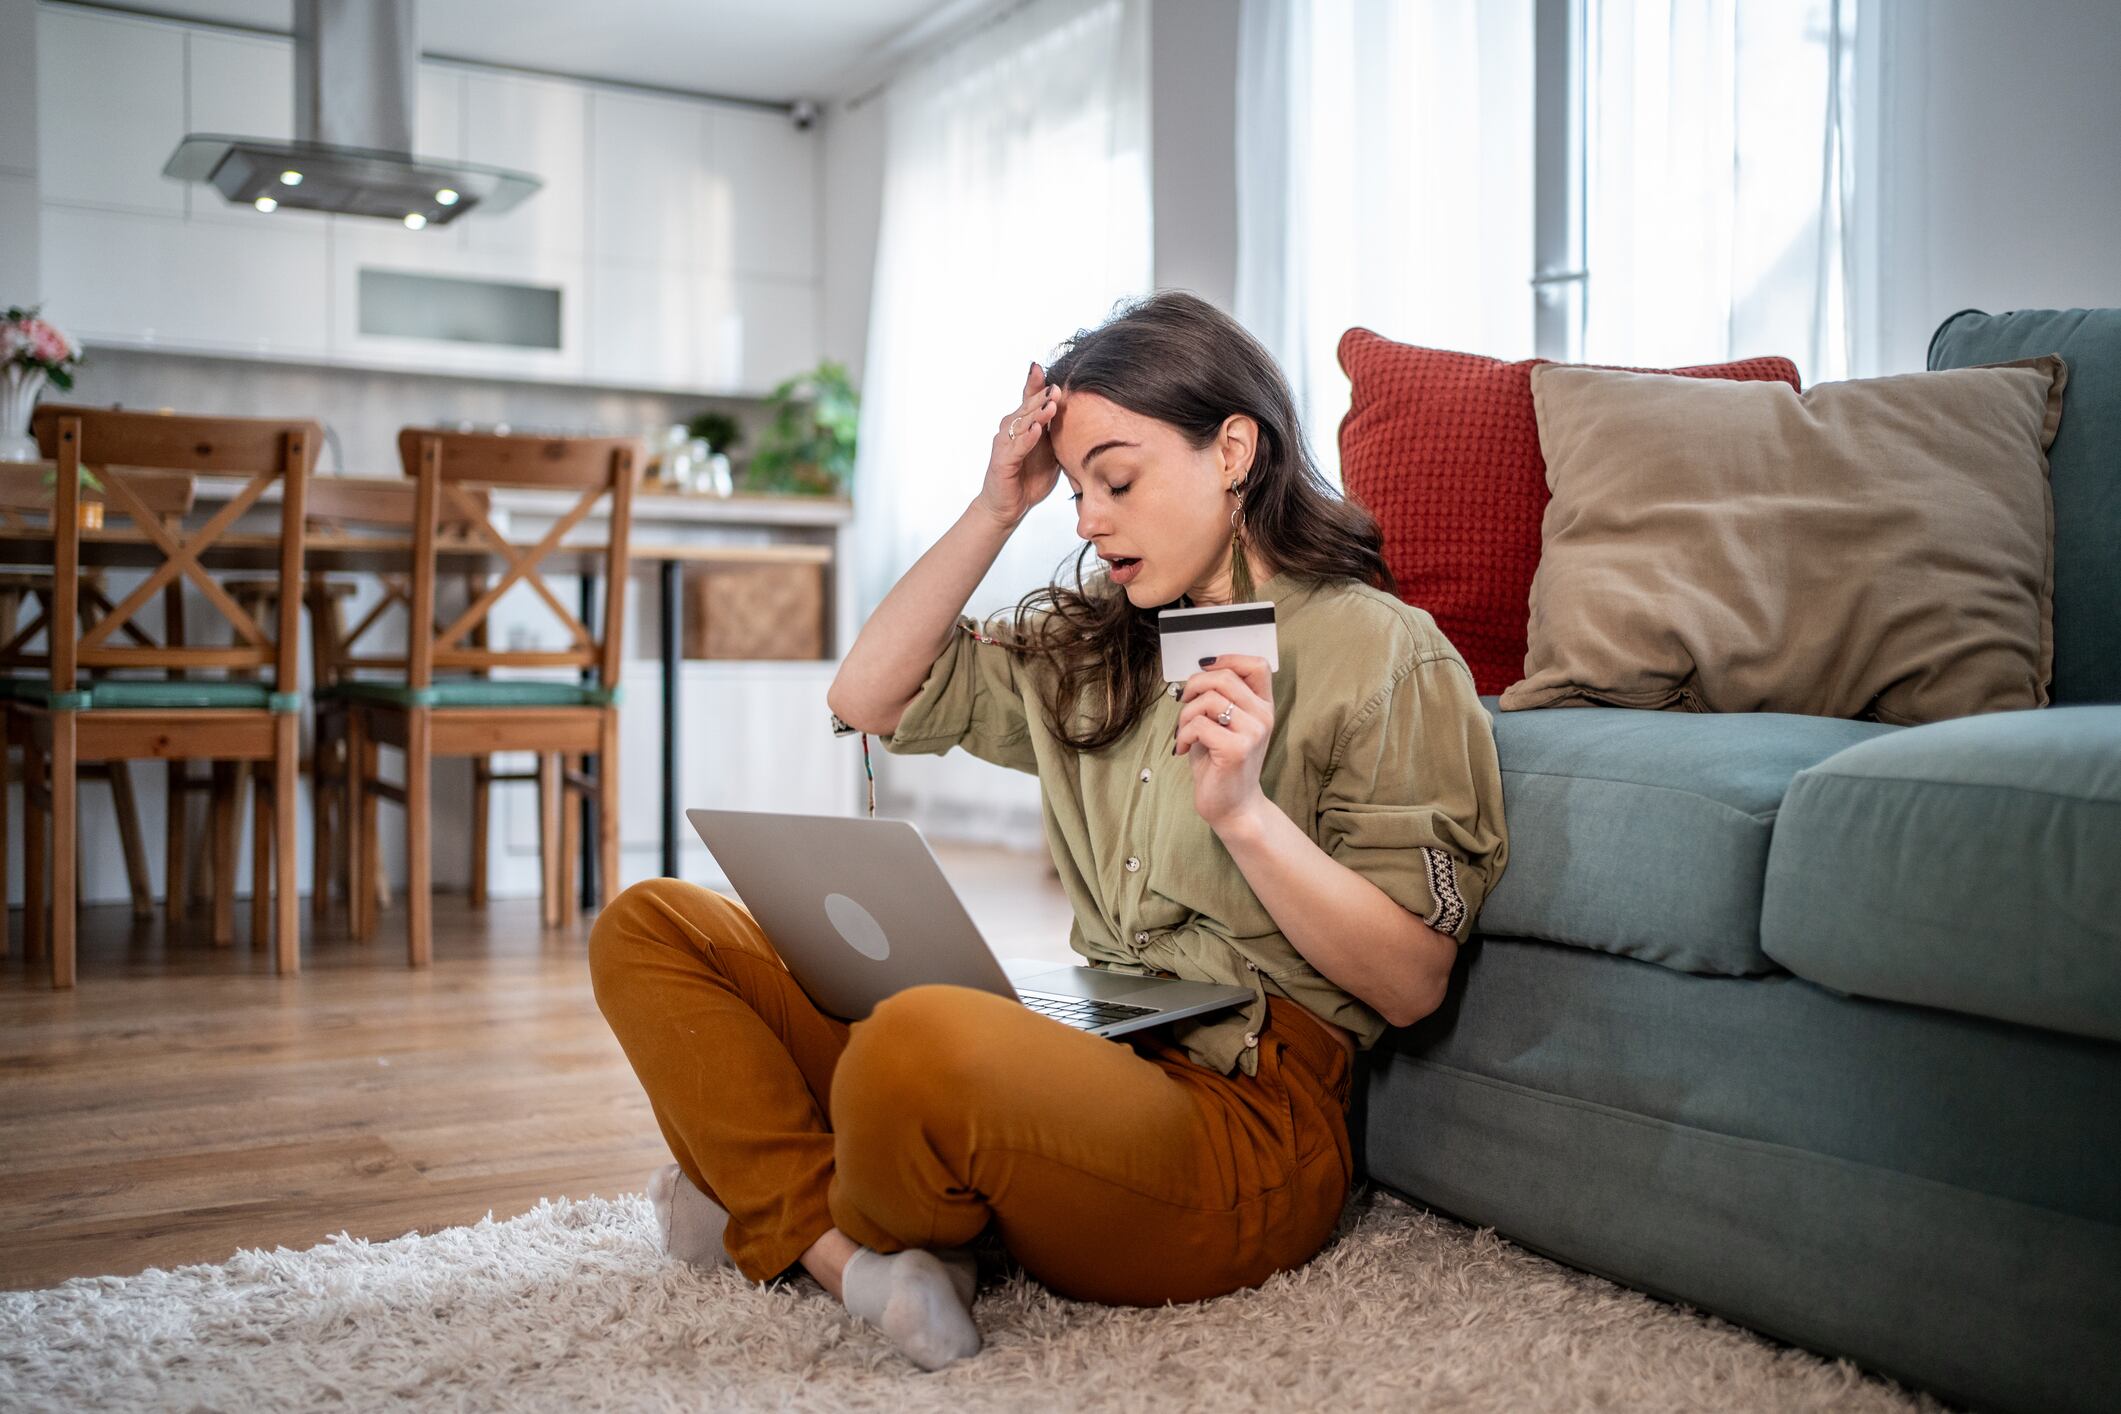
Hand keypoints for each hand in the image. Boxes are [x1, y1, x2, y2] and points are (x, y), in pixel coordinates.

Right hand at [975, 361, 1061, 527]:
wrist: (1008, 506)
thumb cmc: (1028, 478)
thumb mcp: (1050, 453)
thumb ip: (1059, 435)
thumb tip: (1086, 418)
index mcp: (1024, 426)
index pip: (1030, 400)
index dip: (1037, 384)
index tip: (1045, 368)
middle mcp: (1011, 430)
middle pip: (1026, 407)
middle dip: (1041, 396)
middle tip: (1056, 387)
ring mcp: (1005, 445)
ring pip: (1020, 423)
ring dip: (1035, 413)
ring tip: (1049, 405)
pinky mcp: (1002, 462)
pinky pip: (1015, 447)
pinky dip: (1025, 438)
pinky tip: (1036, 430)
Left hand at [1174, 653, 1274, 831]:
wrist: (1232, 806)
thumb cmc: (1221, 763)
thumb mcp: (1224, 724)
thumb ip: (1220, 698)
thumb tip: (1198, 671)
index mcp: (1263, 707)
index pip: (1257, 665)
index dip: (1228, 659)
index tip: (1205, 668)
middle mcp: (1263, 717)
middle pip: (1224, 677)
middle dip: (1194, 686)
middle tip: (1184, 703)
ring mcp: (1253, 733)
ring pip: (1209, 700)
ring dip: (1186, 714)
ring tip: (1184, 732)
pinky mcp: (1236, 749)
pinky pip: (1199, 725)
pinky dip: (1184, 734)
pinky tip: (1185, 748)